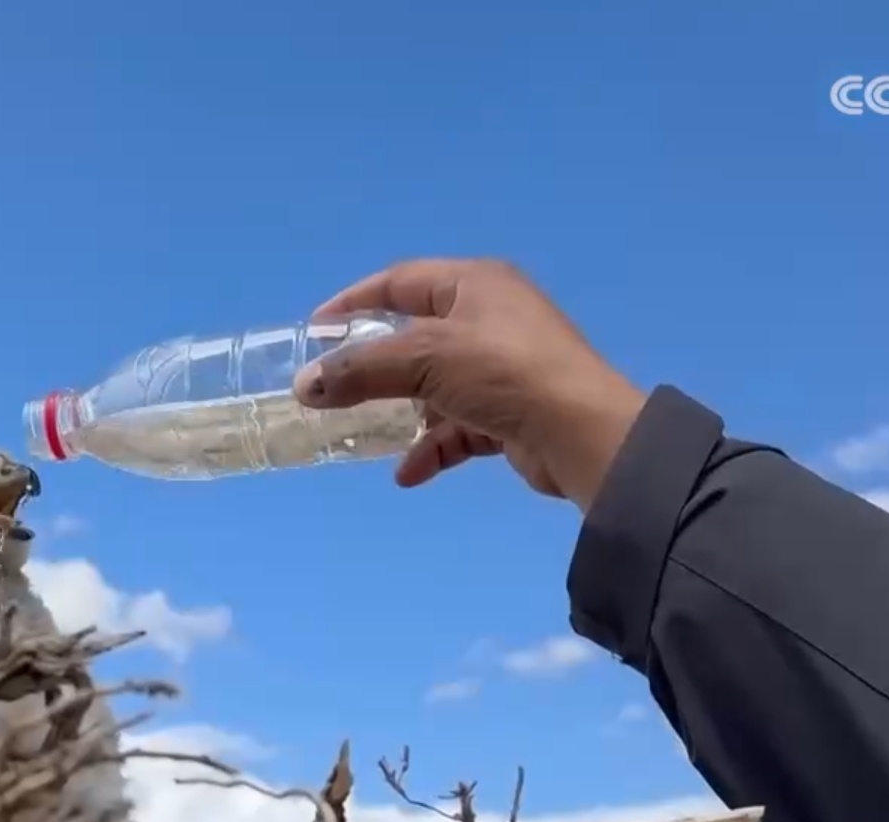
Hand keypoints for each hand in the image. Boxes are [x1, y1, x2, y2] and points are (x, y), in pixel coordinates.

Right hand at [293, 258, 646, 507]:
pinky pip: (459, 425)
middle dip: (375, 366)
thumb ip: (360, 370)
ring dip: (403, 413)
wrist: (582, 434)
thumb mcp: (424, 360)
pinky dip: (433, 445)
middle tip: (334, 388)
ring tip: (367, 435)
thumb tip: (305, 385)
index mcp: (475, 284)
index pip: (401, 281)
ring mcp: (504, 367)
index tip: (315, 333)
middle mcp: (491, 317)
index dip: (355, 302)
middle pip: (416, 336)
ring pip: (436, 386)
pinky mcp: (513, 413)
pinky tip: (410, 473)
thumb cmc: (503, 373)